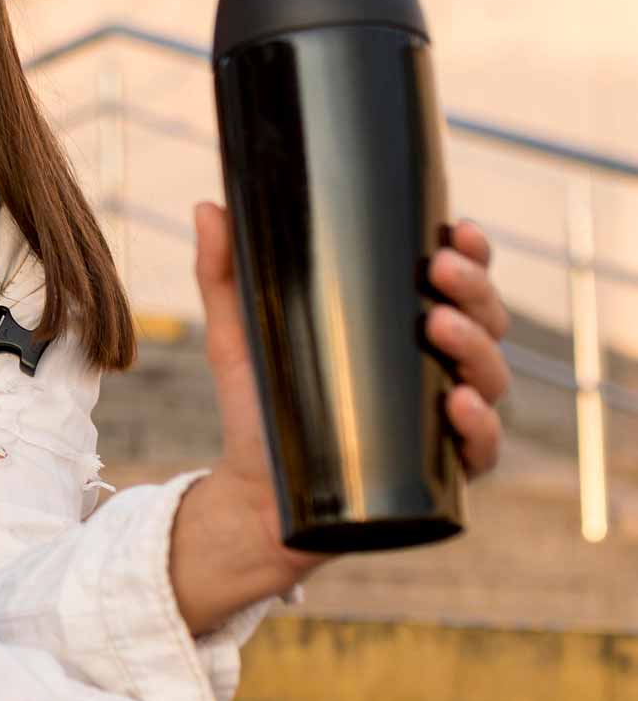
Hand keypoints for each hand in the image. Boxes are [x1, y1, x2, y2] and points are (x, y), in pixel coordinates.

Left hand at [192, 203, 513, 557]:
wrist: (252, 495)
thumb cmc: (259, 407)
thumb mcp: (237, 337)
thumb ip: (224, 273)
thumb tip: (209, 205)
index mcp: (404, 328)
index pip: (455, 284)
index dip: (472, 254)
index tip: (459, 228)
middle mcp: (437, 370)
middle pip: (485, 321)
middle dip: (473, 290)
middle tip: (438, 269)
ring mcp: (443, 422)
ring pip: (491, 377)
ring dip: (477, 348)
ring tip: (440, 325)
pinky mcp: (439, 475)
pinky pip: (479, 452)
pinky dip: (480, 428)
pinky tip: (459, 405)